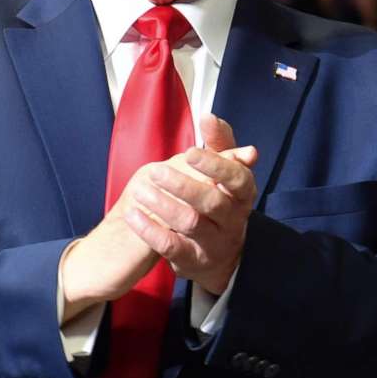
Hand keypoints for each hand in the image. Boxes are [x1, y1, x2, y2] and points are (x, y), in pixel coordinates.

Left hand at [119, 114, 259, 298]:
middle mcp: (233, 219)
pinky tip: (133, 215)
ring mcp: (215, 242)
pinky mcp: (194, 260)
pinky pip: (171, 246)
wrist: (219, 255)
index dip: (215, 165)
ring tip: (140, 190)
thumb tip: (209, 117)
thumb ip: (218, 144)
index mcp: (243, 194)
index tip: (190, 152)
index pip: (237, 178)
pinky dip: (151, 230)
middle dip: (183, 185)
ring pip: (190, 223)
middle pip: (212, 202)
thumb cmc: (219, 200)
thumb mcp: (224, 173)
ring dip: (163, 205)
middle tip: (155, 171)